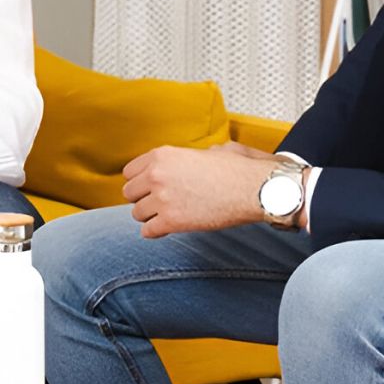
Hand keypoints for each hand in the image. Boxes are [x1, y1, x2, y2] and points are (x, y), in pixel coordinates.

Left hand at [120, 144, 280, 238]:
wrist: (253, 188)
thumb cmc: (236, 169)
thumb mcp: (204, 151)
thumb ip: (185, 157)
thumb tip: (187, 162)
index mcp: (162, 155)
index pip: (130, 172)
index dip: (140, 181)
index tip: (149, 188)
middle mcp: (156, 175)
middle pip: (129, 193)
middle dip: (143, 199)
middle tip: (158, 203)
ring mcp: (162, 198)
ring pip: (137, 213)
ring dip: (150, 216)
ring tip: (166, 216)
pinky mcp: (171, 221)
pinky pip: (147, 232)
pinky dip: (155, 232)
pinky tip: (166, 229)